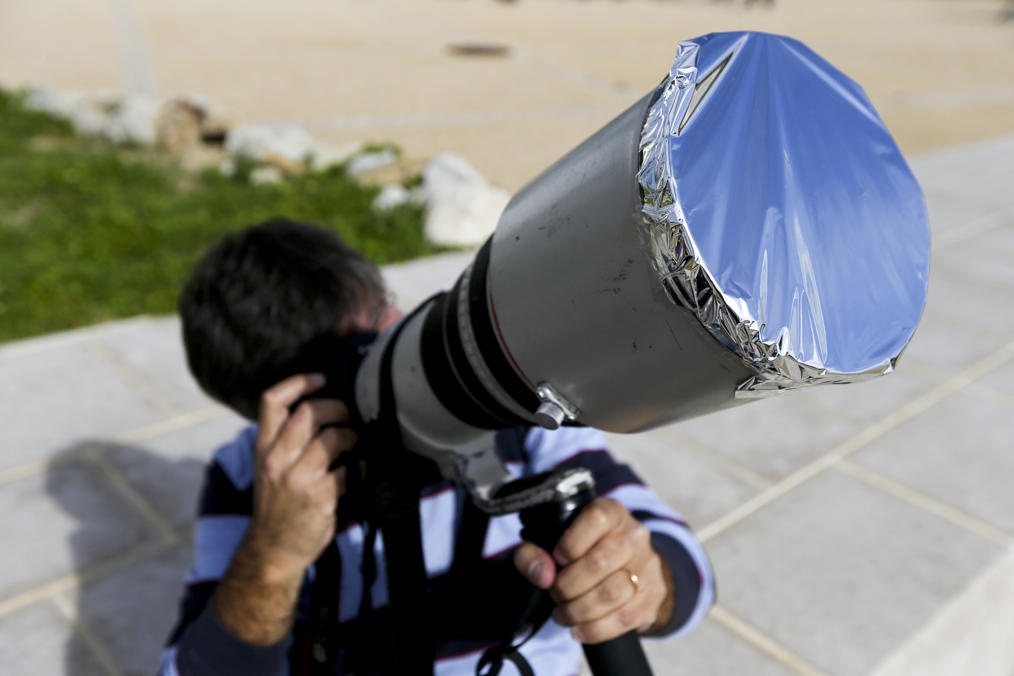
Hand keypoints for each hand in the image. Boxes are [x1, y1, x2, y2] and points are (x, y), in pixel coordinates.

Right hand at [213, 373, 356, 644]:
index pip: (272, 402)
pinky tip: (361, 471)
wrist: (272, 552)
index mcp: (263, 449)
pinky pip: (349, 471)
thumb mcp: (270, 469)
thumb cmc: (277, 506)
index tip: (320, 378)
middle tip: (349, 413)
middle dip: (337, 407)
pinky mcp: (319, 498)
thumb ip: (287, 442)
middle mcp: (277, 460)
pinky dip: (360, 468)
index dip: (298, 383)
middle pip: (309, 413)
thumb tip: (323, 411)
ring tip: (357, 442)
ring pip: (333, 439)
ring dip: (353, 436)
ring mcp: (298, 480)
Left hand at [514, 498, 673, 643]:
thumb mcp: (550, 542)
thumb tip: (542, 575)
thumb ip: (533, 553)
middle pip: (601, 562)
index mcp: (611, 512)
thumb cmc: (581, 551)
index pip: (596, 519)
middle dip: (568, 586)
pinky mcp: (653, 595)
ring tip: (563, 614)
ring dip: (580, 611)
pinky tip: (579, 629)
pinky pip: (624, 618)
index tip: (557, 559)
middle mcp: (634, 534)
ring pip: (613, 593)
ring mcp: (647, 565)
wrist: (624, 568)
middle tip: (555, 594)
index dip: (571, 543)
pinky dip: (596, 629)